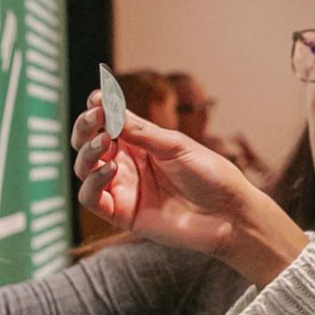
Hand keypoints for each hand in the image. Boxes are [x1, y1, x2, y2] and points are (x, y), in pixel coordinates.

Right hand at [71, 92, 306, 283]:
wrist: (229, 214)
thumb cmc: (210, 175)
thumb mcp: (176, 146)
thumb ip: (141, 131)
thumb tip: (106, 107)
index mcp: (141, 143)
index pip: (107, 123)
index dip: (97, 110)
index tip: (97, 99)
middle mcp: (127, 164)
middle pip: (89, 143)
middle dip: (86, 127)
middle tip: (95, 118)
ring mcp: (122, 188)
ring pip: (85, 168)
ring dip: (88, 152)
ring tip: (105, 141)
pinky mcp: (121, 214)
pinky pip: (91, 198)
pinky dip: (93, 181)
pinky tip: (111, 168)